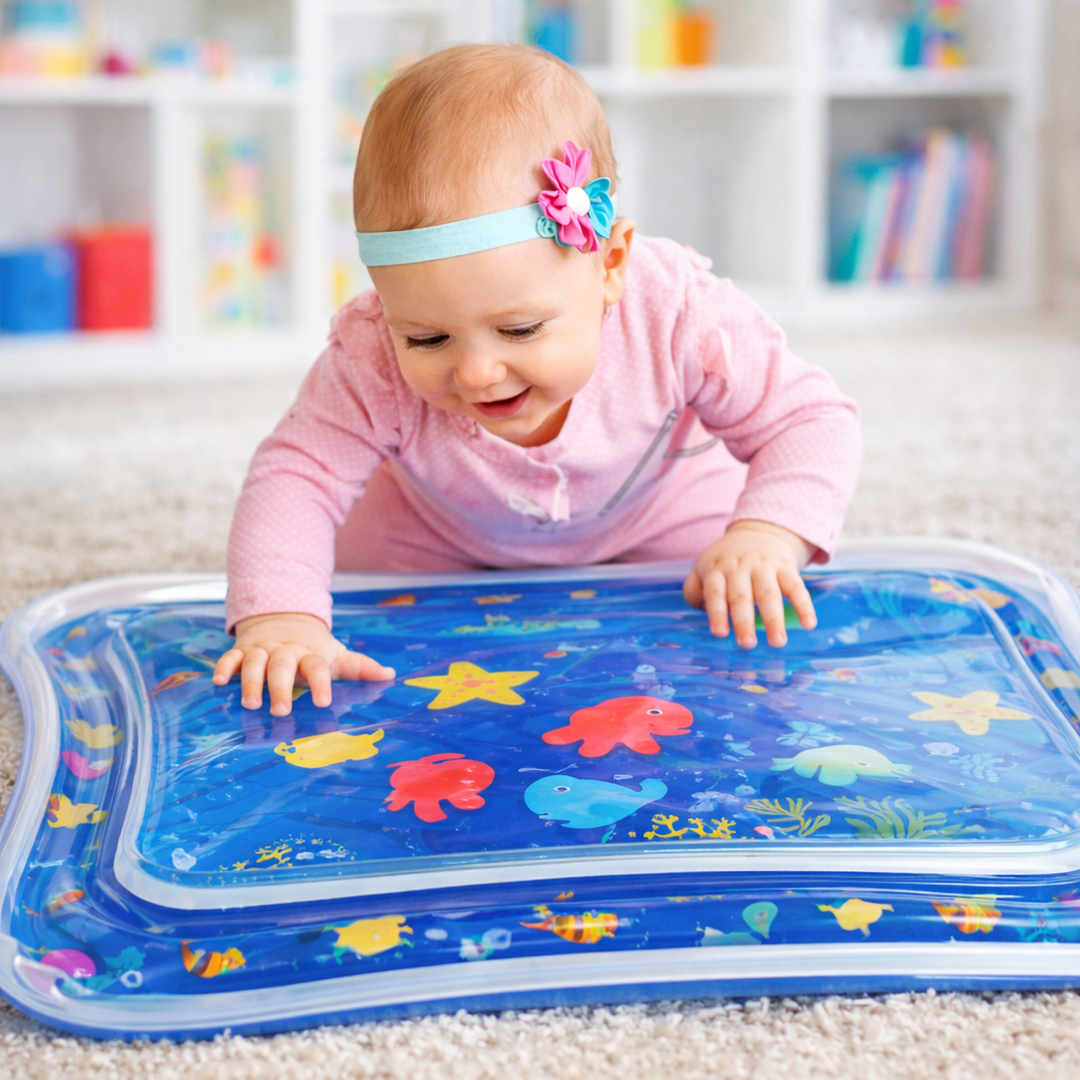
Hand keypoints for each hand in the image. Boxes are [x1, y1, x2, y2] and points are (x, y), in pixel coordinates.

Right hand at [212, 612, 395, 715]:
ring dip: (251, 682)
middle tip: (281, 711)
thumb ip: (360, 668)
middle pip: (283, 666)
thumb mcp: (336, 656)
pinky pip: (230, 658)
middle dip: (281, 687)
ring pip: (255, 663)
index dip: (321, 684)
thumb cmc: (313, 649)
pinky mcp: (242, 651)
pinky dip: (223, 667)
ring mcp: (262, 650)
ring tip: (250, 703)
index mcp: (310, 654)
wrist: (283, 619)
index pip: (317, 668)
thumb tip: (391, 675)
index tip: (323, 703)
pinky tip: (218, 682)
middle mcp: (285, 651)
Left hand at [683, 520, 816, 648]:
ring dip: (774, 619)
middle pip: (741, 596)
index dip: (717, 613)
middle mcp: (740, 567)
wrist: (760, 531)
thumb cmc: (727, 561)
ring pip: (769, 593)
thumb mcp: (704, 567)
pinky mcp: (786, 567)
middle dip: (744, 621)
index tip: (720, 633)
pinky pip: (796, 586)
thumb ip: (694, 589)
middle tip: (747, 644)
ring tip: (778, 642)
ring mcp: (764, 566)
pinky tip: (809, 624)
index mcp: (717, 569)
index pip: (715, 593)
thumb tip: (702, 610)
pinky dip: (804, 605)